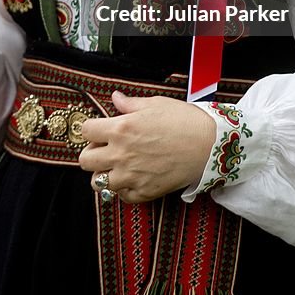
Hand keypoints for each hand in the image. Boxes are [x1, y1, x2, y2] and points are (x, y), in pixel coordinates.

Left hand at [78, 91, 215, 202]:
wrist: (208, 145)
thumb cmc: (183, 121)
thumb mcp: (154, 104)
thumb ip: (129, 104)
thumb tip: (115, 98)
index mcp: (121, 128)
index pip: (86, 130)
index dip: (91, 128)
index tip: (99, 129)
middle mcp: (121, 154)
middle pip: (85, 160)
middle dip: (92, 152)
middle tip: (104, 148)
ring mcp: (131, 176)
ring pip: (98, 182)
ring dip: (103, 173)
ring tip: (117, 165)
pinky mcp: (144, 192)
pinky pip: (121, 196)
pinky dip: (122, 188)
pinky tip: (132, 177)